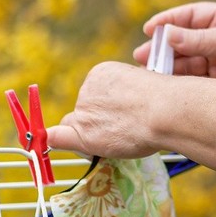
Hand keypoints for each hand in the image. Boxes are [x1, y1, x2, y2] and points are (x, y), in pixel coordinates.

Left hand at [47, 62, 164, 158]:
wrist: (166, 111)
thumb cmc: (166, 101)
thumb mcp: (142, 86)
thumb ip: (123, 97)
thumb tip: (120, 110)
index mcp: (102, 73)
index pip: (93, 96)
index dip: (104, 109)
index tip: (121, 115)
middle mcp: (87, 88)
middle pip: (83, 111)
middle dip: (95, 122)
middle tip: (124, 130)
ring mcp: (83, 109)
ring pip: (77, 127)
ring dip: (92, 135)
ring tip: (123, 136)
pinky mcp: (82, 130)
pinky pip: (59, 137)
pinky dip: (54, 140)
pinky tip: (49, 143)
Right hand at [133, 2, 215, 82]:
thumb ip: (198, 39)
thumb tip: (167, 35)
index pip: (189, 16)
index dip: (167, 21)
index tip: (148, 29)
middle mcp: (215, 37)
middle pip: (180, 40)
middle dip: (160, 47)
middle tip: (140, 56)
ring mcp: (213, 59)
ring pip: (181, 61)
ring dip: (164, 66)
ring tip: (147, 73)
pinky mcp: (213, 81)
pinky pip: (188, 78)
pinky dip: (175, 81)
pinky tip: (162, 84)